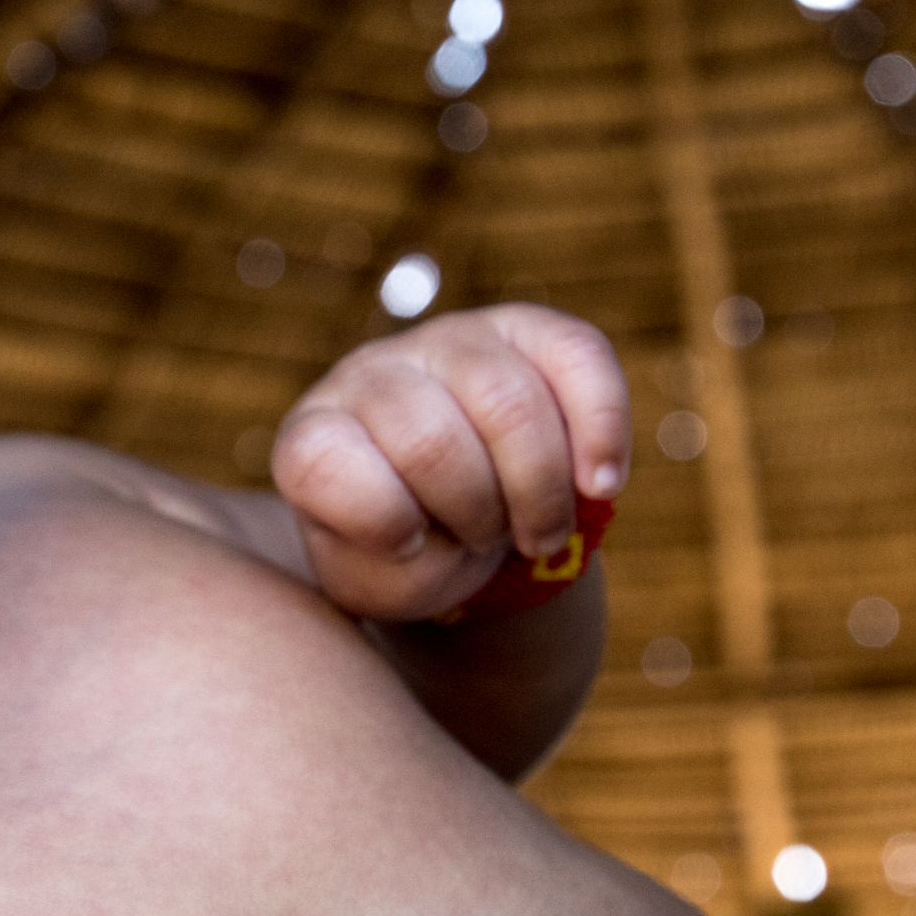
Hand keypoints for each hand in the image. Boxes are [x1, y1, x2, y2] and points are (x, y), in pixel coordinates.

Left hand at [272, 305, 628, 623]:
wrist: (462, 516)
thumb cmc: (412, 553)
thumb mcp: (381, 584)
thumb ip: (388, 566)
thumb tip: (422, 528)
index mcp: (315, 437)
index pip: (321, 461)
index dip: (380, 523)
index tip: (411, 546)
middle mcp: (372, 375)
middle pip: (431, 440)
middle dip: (477, 515)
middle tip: (492, 543)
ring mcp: (449, 343)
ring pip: (507, 401)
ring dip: (540, 489)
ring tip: (539, 531)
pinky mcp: (528, 330)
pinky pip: (578, 356)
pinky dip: (600, 430)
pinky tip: (599, 485)